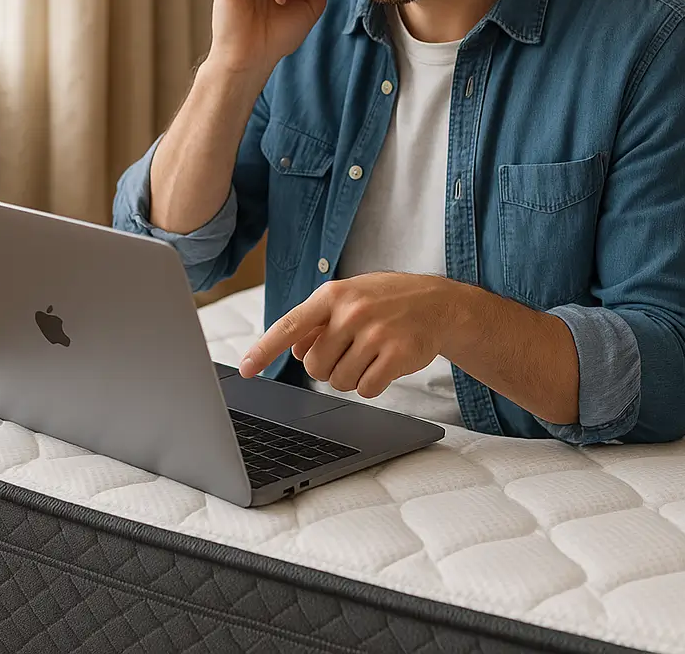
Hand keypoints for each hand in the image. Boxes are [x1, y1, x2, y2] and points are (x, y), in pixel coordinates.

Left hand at [239, 273, 461, 397]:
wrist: (438, 302)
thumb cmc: (386, 300)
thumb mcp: (349, 298)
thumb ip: (317, 322)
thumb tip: (294, 351)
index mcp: (332, 295)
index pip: (290, 326)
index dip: (264, 350)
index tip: (246, 369)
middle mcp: (351, 311)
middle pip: (314, 366)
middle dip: (328, 367)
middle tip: (351, 351)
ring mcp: (376, 332)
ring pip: (339, 381)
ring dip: (352, 376)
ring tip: (370, 354)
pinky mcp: (398, 353)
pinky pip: (367, 389)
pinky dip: (373, 385)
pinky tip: (385, 364)